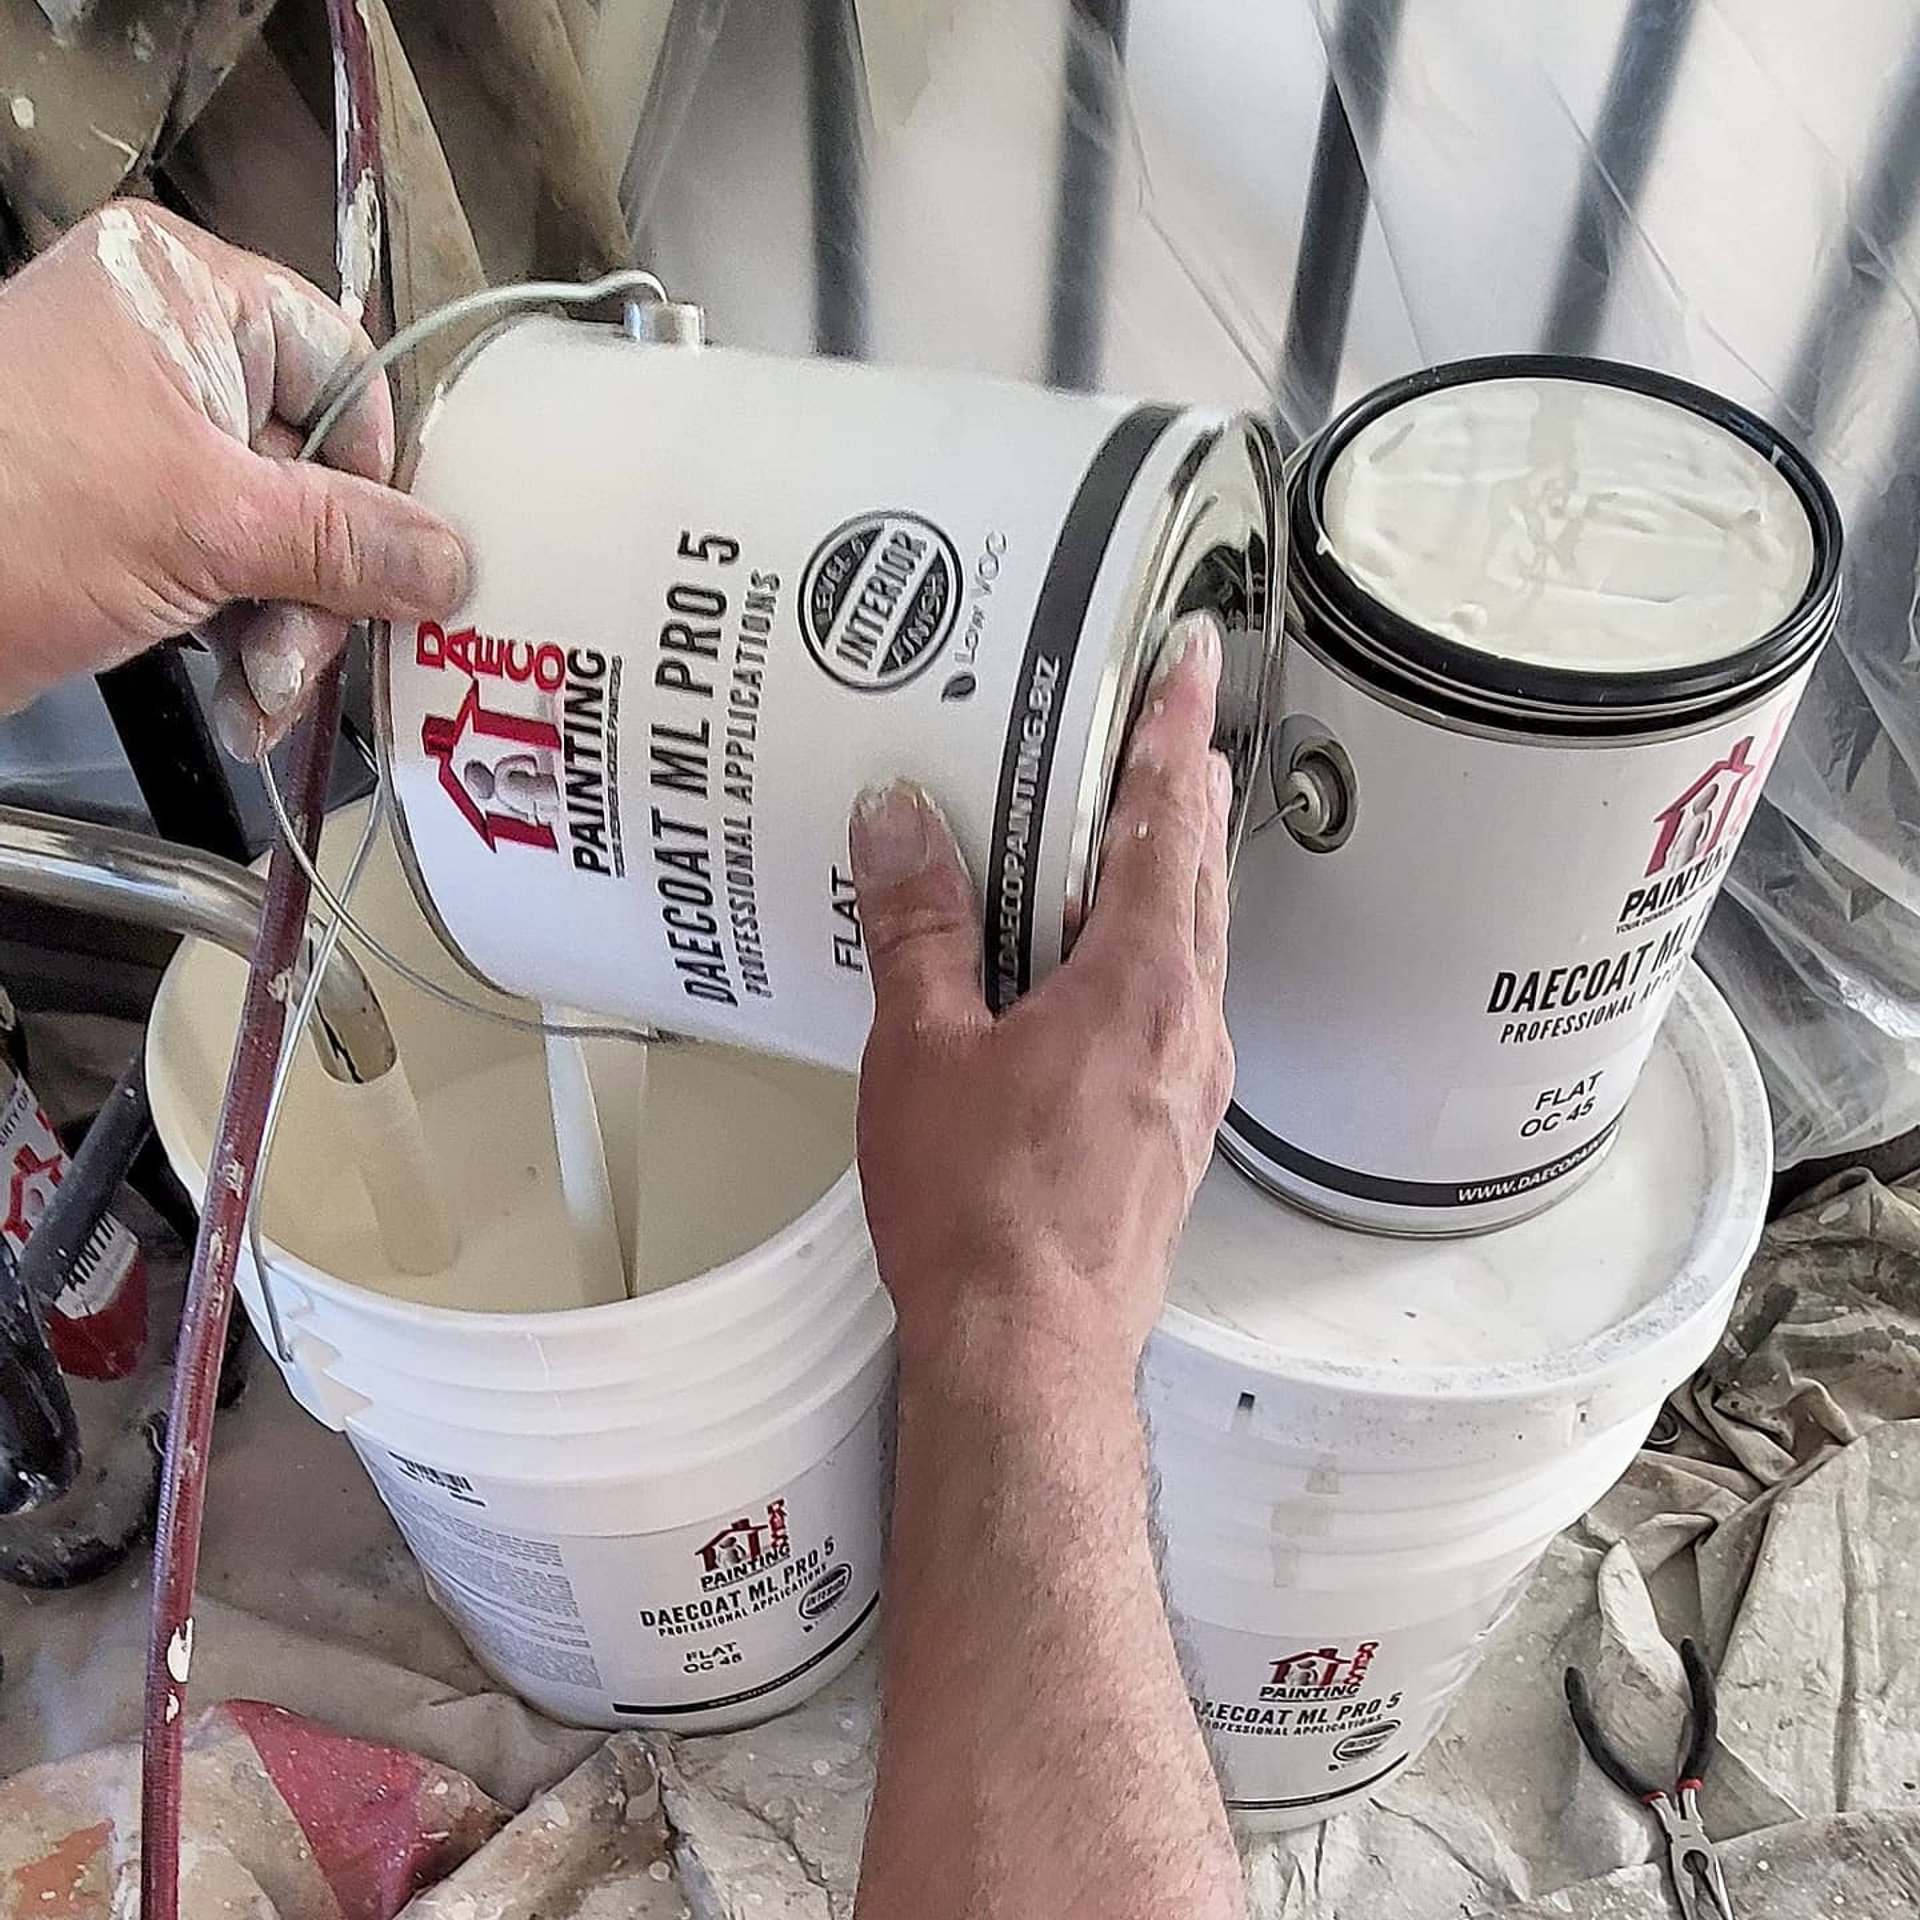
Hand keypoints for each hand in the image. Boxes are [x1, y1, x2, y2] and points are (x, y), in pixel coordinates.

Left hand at [0, 201, 468, 752]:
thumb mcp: (203, 526)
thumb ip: (346, 542)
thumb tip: (447, 560)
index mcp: (183, 297)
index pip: (346, 371)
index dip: (376, 476)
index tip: (395, 560)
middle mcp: (169, 357)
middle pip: (319, 472)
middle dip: (322, 585)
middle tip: (312, 651)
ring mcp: (145, 444)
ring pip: (280, 539)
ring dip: (289, 633)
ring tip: (264, 694)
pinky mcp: (128, 522)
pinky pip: (230, 576)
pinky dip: (246, 643)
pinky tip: (241, 699)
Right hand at [849, 611, 1233, 1383]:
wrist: (1032, 1355)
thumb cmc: (983, 1214)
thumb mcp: (924, 1051)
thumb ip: (917, 927)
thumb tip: (900, 820)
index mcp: (1140, 983)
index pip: (1171, 820)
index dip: (1176, 728)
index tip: (1195, 660)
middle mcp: (1190, 1025)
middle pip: (1202, 875)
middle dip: (1183, 791)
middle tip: (1163, 725)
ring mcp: (1193, 1083)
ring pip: (1196, 945)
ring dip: (1170, 876)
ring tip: (1125, 833)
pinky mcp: (1174, 1130)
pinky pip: (1175, 1008)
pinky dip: (1149, 955)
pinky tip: (1097, 970)